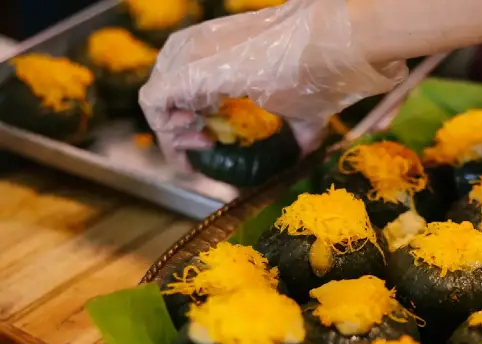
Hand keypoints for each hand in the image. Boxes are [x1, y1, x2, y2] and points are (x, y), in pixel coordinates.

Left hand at [139, 0, 406, 161]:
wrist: (323, 48)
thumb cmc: (318, 72)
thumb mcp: (301, 109)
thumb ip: (296, 131)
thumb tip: (305, 153)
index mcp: (218, 51)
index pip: (182, 85)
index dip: (192, 119)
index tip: (213, 140)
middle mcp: (196, 47)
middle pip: (165, 92)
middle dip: (180, 128)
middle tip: (209, 144)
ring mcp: (187, 55)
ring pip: (155, 99)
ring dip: (173, 133)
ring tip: (204, 143)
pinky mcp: (183, 71)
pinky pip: (153, 105)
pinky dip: (167, 132)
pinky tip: (198, 141)